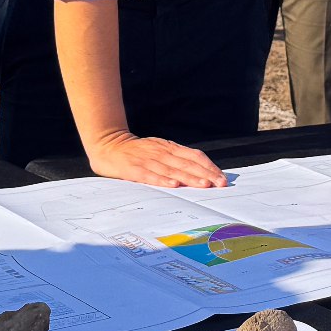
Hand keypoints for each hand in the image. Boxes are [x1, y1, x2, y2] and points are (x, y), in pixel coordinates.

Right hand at [86, 129, 226, 188]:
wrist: (108, 144)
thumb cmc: (137, 152)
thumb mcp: (159, 150)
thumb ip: (176, 159)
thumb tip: (200, 173)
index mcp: (169, 147)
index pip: (194, 156)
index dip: (209, 166)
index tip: (222, 178)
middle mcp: (161, 152)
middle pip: (187, 163)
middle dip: (205, 174)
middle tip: (220, 184)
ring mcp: (147, 159)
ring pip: (172, 169)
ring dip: (189, 178)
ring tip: (204, 185)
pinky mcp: (133, 168)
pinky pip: (150, 175)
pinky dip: (162, 180)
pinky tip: (173, 185)